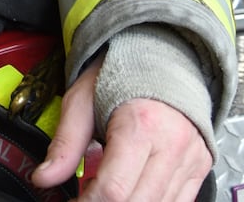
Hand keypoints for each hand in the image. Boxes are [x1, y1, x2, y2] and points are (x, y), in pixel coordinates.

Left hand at [31, 56, 212, 201]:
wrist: (160, 56)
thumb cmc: (120, 75)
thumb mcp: (81, 101)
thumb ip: (65, 143)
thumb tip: (44, 177)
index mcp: (141, 125)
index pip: (114, 190)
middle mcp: (172, 145)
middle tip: (84, 196)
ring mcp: (190, 159)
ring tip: (104, 189)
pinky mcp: (199, 168)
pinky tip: (130, 190)